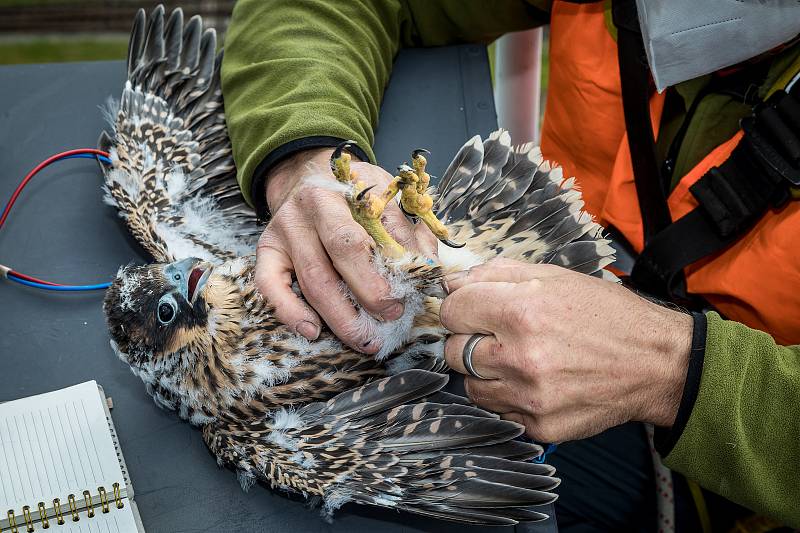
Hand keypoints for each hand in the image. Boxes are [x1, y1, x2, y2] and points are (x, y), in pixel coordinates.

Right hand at [256, 147, 437, 352]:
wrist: (308, 173)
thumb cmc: (353, 191)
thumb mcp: (383, 195)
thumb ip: (406, 230)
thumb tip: (427, 269)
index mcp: (338, 194)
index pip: (356, 240)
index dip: (378, 277)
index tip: (400, 301)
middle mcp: (306, 211)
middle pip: (332, 263)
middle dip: (364, 298)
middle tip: (388, 320)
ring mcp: (282, 231)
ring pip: (309, 282)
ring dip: (337, 318)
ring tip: (363, 340)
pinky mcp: (266, 250)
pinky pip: (269, 286)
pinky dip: (289, 312)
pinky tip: (311, 331)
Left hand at [441, 258, 692, 441]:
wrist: (656, 363)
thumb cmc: (606, 315)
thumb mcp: (554, 277)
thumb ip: (495, 275)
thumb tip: (453, 282)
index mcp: (521, 311)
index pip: (452, 311)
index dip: (461, 307)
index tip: (474, 309)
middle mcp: (521, 357)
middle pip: (454, 351)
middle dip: (469, 340)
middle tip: (497, 335)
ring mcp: (529, 396)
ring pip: (471, 386)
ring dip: (485, 373)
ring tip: (517, 359)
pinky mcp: (539, 426)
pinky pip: (498, 411)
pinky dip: (508, 397)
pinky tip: (533, 382)